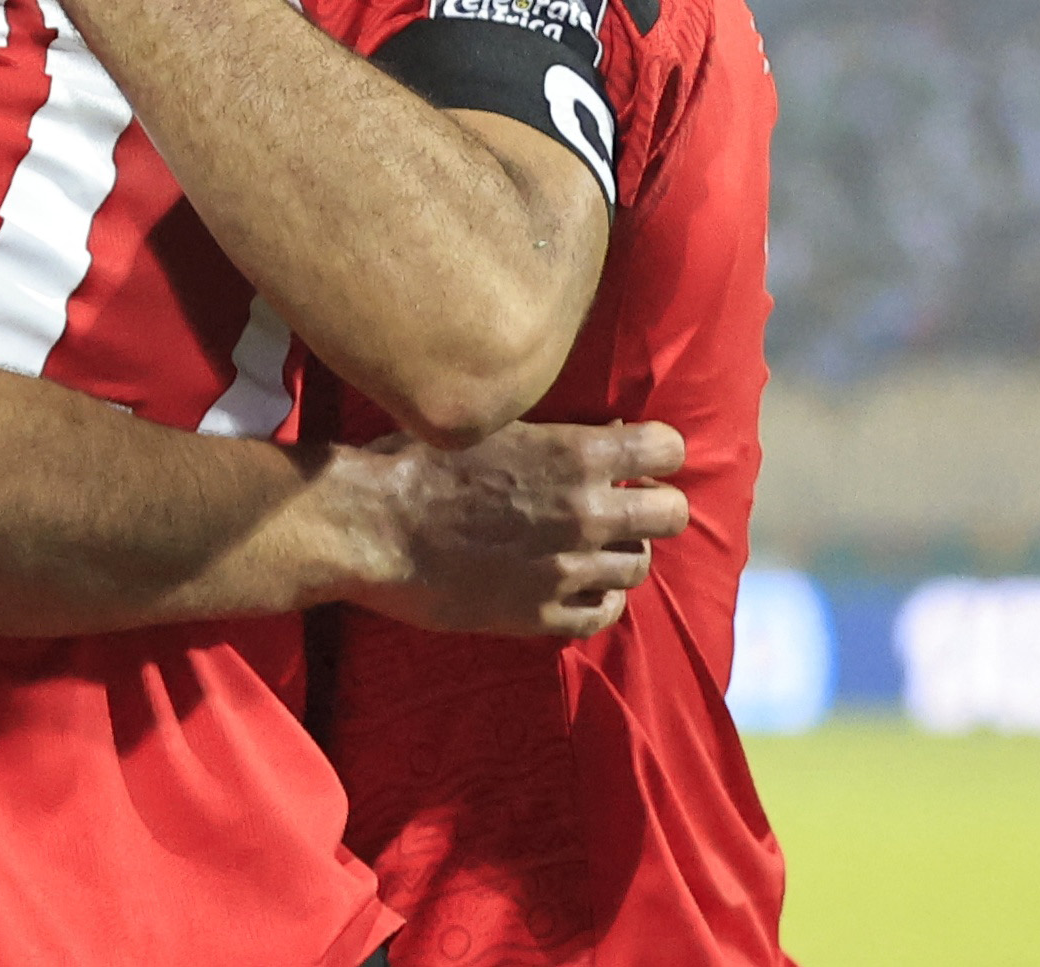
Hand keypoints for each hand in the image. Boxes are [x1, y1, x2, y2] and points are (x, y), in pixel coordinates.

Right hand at [336, 417, 689, 639]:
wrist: (369, 526)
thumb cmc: (415, 463)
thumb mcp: (488, 426)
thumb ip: (555, 438)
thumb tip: (608, 437)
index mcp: (574, 455)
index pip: (667, 450)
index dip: (656, 451)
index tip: (639, 456)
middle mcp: (585, 513)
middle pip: (670, 515)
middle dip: (653, 505)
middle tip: (626, 504)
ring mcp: (567, 569)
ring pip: (638, 567)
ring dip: (620, 552)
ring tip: (591, 546)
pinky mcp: (542, 614)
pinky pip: (603, 612)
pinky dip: (598, 597)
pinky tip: (576, 584)